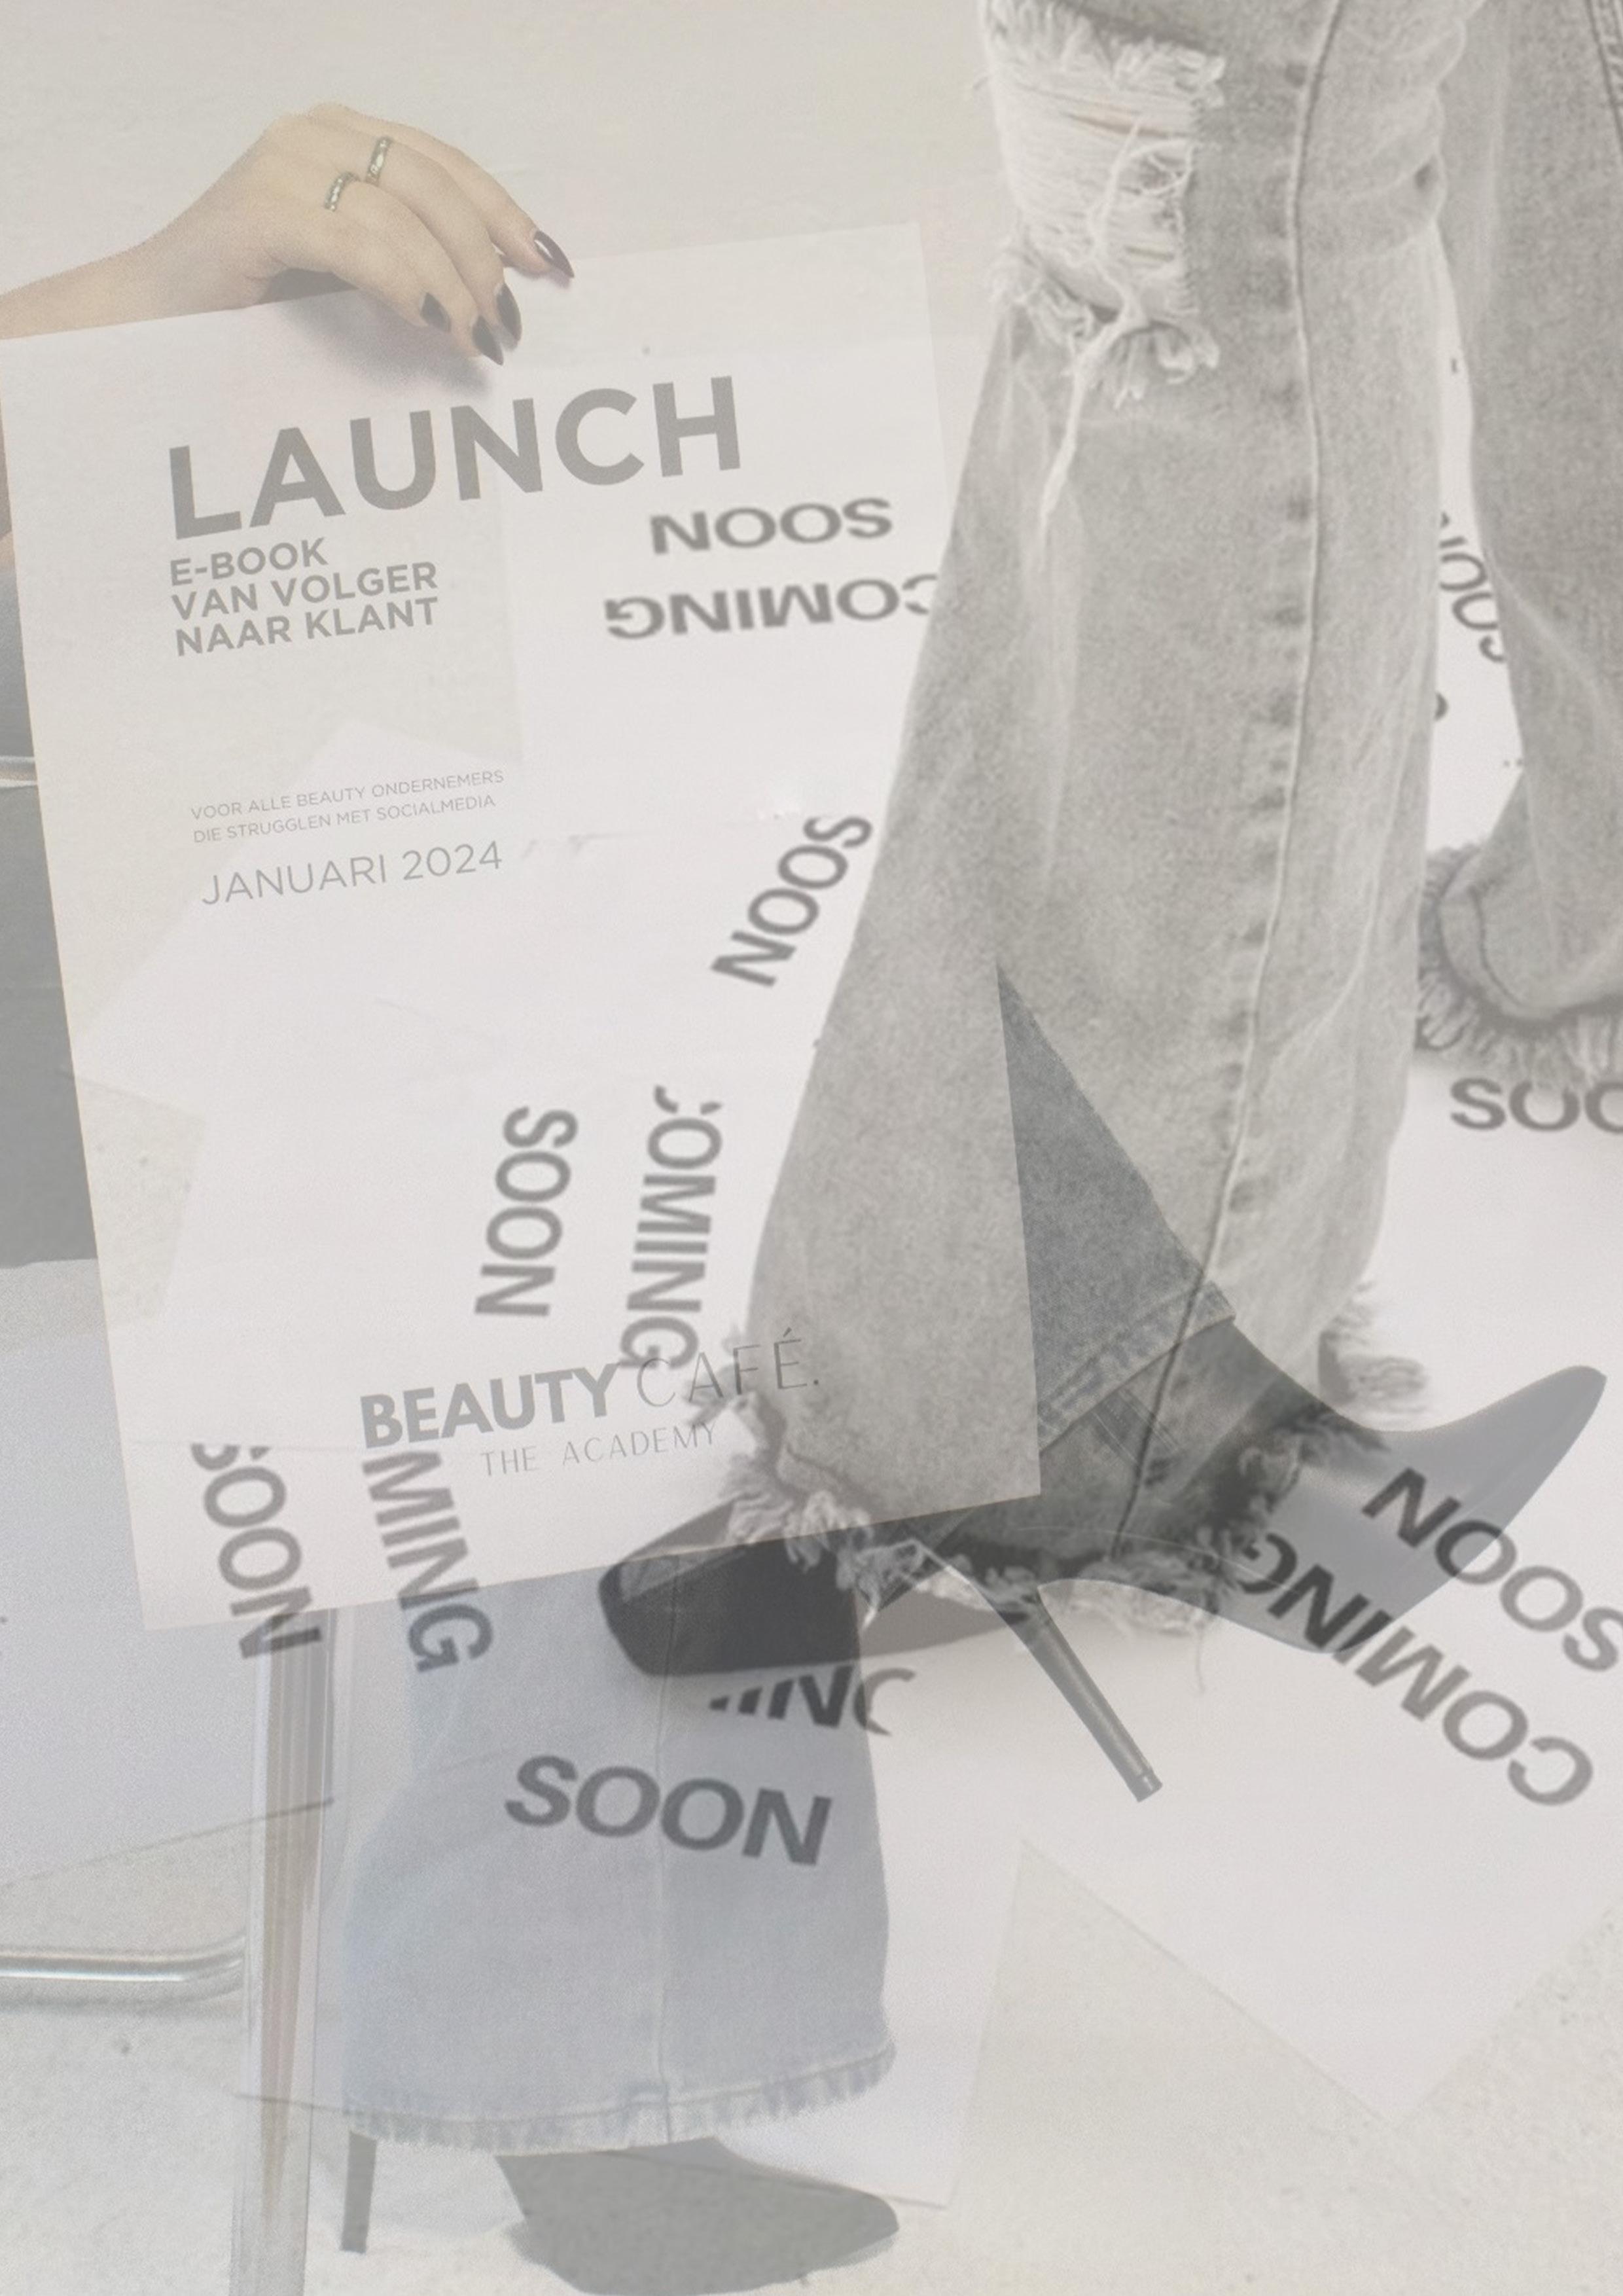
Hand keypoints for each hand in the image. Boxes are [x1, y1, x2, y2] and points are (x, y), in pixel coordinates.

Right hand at [0, 104, 571, 362]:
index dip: (507, 215)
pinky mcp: (259, 207)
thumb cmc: (255, 306)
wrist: (152, 320)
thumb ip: (410, 261)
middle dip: (486, 260)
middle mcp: (315, 133)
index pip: (448, 165)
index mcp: (342, 136)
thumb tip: (497, 298)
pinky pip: (359, 243)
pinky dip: (406, 284)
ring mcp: (283, 162)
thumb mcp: (350, 274)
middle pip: (436, 185)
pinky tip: (432, 324)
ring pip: (405, 215)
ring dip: (454, 284)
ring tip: (474, 340)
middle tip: (505, 328)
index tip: (552, 269)